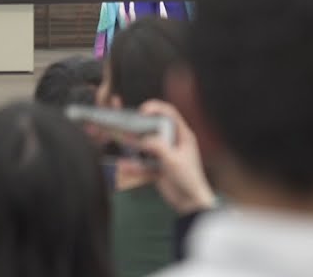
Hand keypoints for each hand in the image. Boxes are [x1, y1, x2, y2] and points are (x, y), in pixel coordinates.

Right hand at [126, 100, 215, 214]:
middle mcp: (172, 142)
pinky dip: (132, 164)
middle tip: (126, 126)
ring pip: (144, 144)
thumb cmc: (190, 179)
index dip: (155, 108)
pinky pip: (141, 163)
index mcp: (182, 135)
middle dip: (138, 126)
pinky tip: (123, 165)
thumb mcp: (173, 160)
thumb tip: (140, 139)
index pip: (168, 113)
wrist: (191, 204)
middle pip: (152, 128)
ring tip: (122, 143)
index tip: (141, 112)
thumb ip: (157, 147)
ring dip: (132, 144)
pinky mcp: (156, 167)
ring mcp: (163, 154)